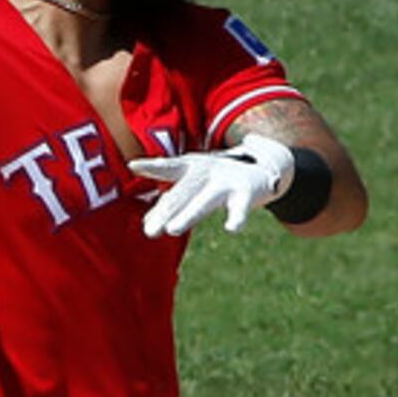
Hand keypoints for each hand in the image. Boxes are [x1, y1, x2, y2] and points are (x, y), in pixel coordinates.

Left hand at [127, 132, 295, 236]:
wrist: (263, 169)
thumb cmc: (216, 179)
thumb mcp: (194, 183)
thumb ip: (172, 202)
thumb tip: (146, 225)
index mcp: (191, 167)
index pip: (168, 168)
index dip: (152, 166)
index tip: (134, 165)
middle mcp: (206, 171)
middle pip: (182, 193)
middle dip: (165, 211)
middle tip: (150, 232)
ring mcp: (225, 181)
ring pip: (204, 201)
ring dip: (188, 214)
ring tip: (173, 230)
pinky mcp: (246, 193)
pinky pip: (240, 208)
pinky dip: (236, 218)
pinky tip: (231, 229)